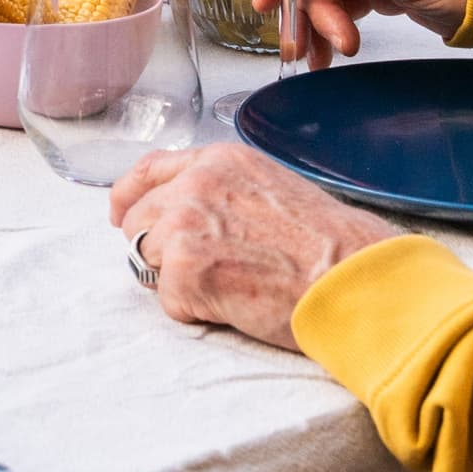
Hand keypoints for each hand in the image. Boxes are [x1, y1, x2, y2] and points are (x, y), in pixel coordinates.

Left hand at [106, 144, 401, 348]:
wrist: (354, 280)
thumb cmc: (328, 245)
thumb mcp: (272, 190)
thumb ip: (222, 190)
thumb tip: (180, 208)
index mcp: (218, 161)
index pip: (149, 170)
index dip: (128, 196)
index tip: (119, 215)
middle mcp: (195, 185)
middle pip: (138, 221)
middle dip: (159, 250)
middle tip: (203, 272)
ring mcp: (184, 226)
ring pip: (148, 261)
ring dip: (180, 281)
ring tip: (233, 285)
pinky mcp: (185, 271)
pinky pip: (169, 300)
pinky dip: (196, 310)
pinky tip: (237, 303)